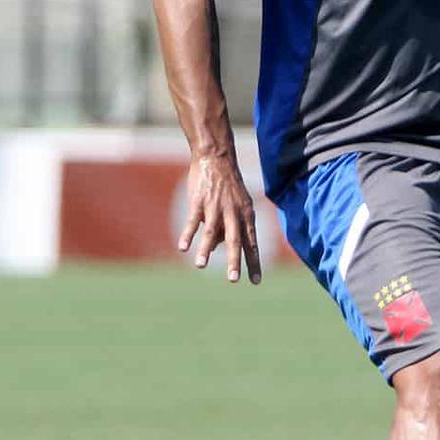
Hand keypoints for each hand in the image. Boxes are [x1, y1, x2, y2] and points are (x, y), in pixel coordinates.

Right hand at [177, 154, 262, 284]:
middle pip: (236, 240)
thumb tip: (217, 248)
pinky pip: (193, 220)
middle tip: (234, 280)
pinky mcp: (199, 201)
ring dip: (206, 250)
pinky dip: (188, 234)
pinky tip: (183, 247)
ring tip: (200, 266)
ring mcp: (216, 206)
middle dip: (235, 261)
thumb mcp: (235, 205)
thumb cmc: (227, 186)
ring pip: (212, 231)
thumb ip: (227, 227)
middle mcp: (234, 212)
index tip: (256, 282)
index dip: (254, 262)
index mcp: (246, 215)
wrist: (216, 157)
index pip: (252, 243)